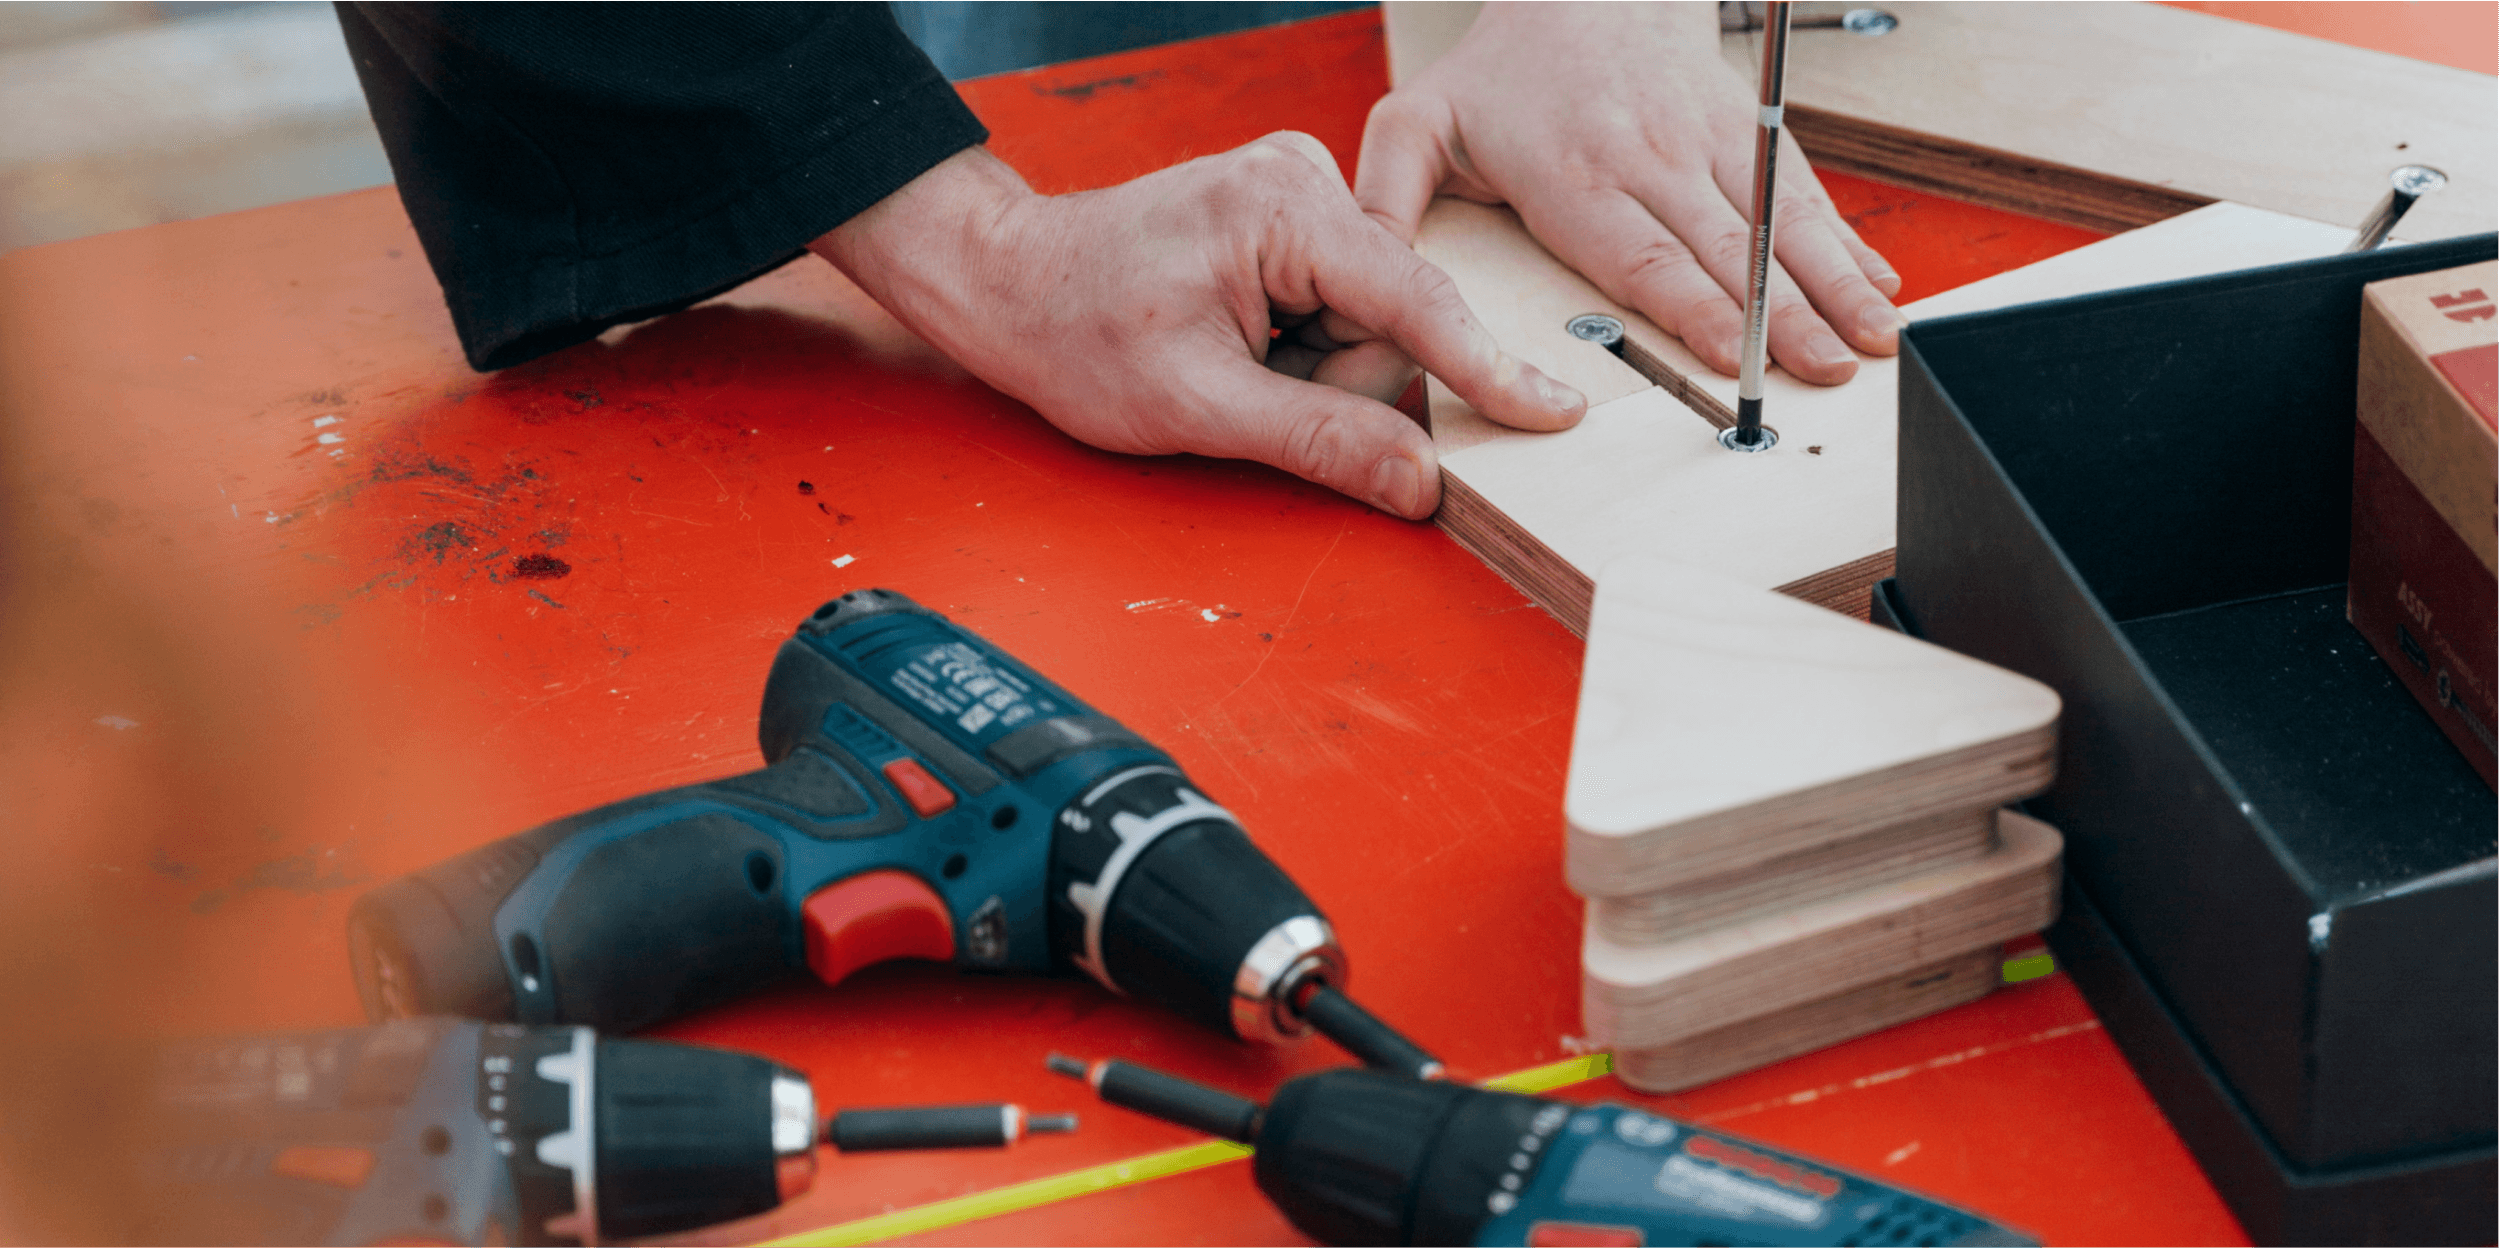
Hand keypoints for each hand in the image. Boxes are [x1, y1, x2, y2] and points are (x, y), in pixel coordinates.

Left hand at [811, 137, 1585, 518]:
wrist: (1010, 282)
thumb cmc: (1075, 328)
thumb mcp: (1198, 407)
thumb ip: (1320, 439)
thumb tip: (1419, 480)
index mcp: (1281, 212)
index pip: (1417, 299)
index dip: (1488, 369)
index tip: (1555, 412)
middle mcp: (1299, 180)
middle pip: (1394, 316)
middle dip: (1339, 379)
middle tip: (1253, 390)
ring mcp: (1294, 190)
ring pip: (1369, 316)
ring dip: (1315, 365)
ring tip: (1233, 361)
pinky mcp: (1287, 214)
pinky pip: (1340, 300)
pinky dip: (1302, 341)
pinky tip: (1242, 340)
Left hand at [1356, 1, 1904, 385]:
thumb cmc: (1501, 72)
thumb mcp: (1417, 124)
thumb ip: (1387, 202)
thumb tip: (1366, 280)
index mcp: (1574, 173)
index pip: (1642, 254)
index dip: (1694, 310)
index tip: (1733, 358)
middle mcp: (1651, 158)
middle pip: (1726, 251)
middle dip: (1782, 318)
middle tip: (1827, 373)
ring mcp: (1707, 143)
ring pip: (1780, 224)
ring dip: (1835, 285)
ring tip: (1878, 342)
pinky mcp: (1747, 131)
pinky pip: (1803, 192)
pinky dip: (1849, 242)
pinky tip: (1884, 286)